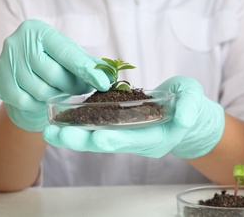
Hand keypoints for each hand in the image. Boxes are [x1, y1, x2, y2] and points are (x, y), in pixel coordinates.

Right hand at [0, 20, 109, 130]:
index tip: (104, 83)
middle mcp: (18, 42)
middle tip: (83, 88)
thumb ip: (87, 61)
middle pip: (54, 74)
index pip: (67, 52)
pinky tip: (43, 97)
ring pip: (41, 91)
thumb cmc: (50, 60)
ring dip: (57, 95)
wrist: (19, 73)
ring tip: (61, 90)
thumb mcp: (68, 55)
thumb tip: (109, 73)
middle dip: (73, 85)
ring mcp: (5, 62)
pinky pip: (27, 102)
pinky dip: (39, 104)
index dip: (87, 70)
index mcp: (38, 30)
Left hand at [43, 76, 224, 158]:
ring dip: (74, 134)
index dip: (116, 138)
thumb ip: (189, 108)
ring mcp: (128, 135)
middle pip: (108, 143)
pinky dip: (81, 125)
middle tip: (55, 135)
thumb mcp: (193, 99)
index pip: (134, 140)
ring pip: (98, 137)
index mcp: (157, 137)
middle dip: (82, 140)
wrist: (184, 111)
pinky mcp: (120, 126)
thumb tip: (183, 118)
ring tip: (50, 130)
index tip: (96, 137)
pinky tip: (63, 119)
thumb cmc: (189, 104)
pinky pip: (99, 127)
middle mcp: (138, 141)